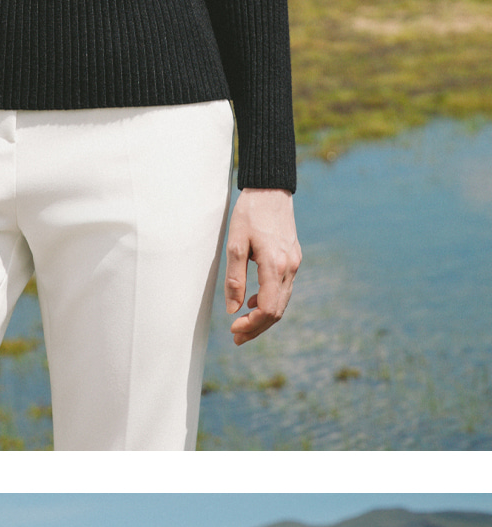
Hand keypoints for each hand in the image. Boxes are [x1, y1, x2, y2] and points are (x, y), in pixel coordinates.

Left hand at [224, 188, 300, 344]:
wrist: (271, 189)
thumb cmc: (249, 213)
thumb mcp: (235, 243)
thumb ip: (234, 278)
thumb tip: (233, 309)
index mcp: (275, 264)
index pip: (268, 309)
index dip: (252, 325)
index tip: (233, 328)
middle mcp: (290, 267)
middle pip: (277, 311)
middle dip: (257, 328)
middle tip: (236, 338)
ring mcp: (294, 263)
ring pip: (282, 302)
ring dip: (263, 317)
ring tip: (242, 325)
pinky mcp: (293, 259)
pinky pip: (284, 289)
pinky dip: (270, 301)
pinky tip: (253, 302)